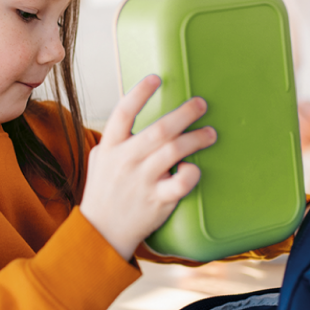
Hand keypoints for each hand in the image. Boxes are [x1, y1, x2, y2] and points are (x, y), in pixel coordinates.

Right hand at [79, 74, 216, 260]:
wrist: (101, 232)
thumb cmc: (103, 191)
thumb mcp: (99, 160)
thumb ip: (115, 138)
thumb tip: (133, 112)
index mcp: (110, 147)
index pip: (123, 112)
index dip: (140, 93)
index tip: (156, 78)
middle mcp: (126, 160)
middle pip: (160, 129)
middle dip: (185, 113)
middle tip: (201, 104)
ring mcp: (142, 181)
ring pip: (175, 151)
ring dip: (197, 138)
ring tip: (210, 133)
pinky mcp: (157, 200)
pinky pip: (181, 183)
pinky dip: (192, 173)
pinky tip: (195, 168)